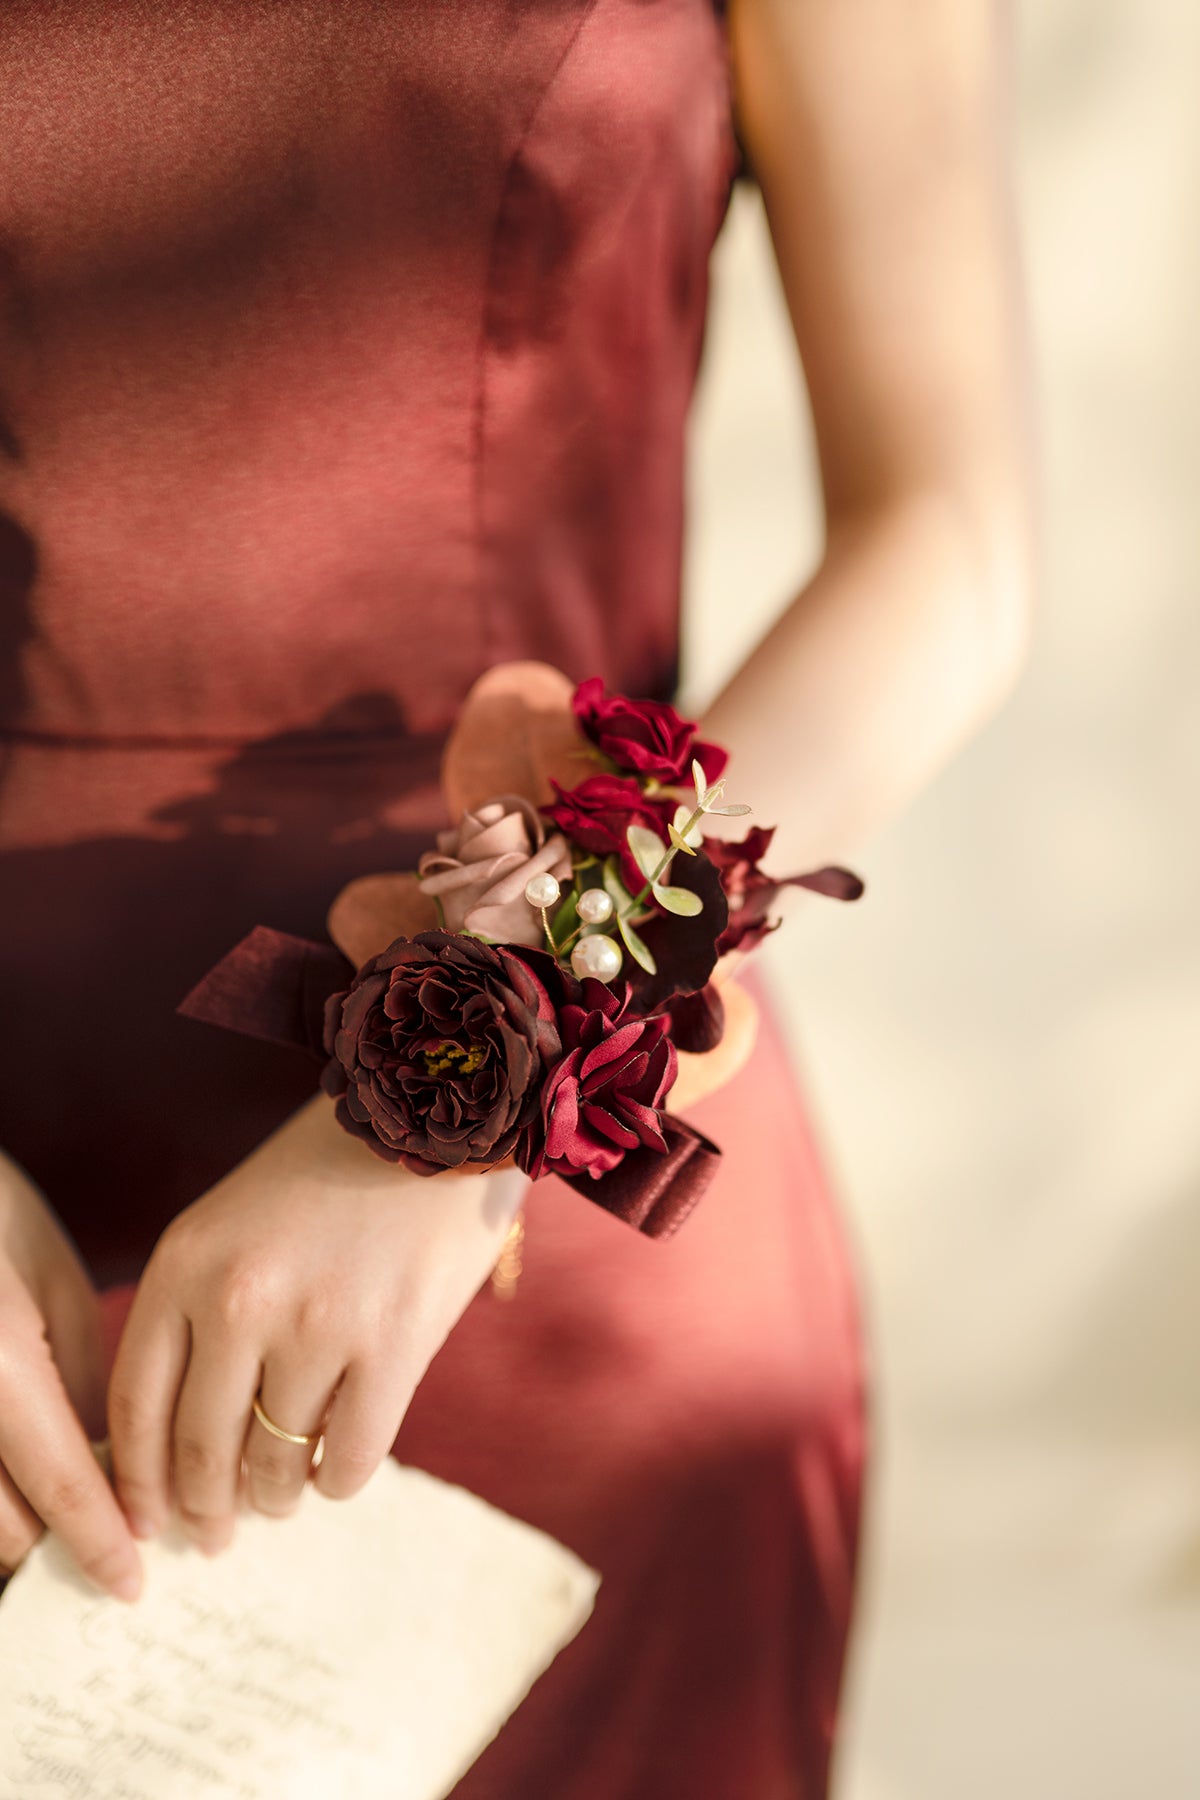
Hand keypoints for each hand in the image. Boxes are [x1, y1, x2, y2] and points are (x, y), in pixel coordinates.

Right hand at [0, 1151, 142, 1599]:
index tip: (132, 1582)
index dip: (98, 1542)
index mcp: (3, 1367)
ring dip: (13, 1529)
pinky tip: (19, 1482)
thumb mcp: (51, 1281)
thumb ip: (79, 1373)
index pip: (60, 1485)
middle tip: (114, 1542)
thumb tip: (107, 1454)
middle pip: (4, 1526)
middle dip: (57, 1543)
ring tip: (63, 1516)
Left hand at [108, 1094, 523, 1553]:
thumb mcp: (232, 1224)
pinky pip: (349, 1457)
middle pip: (200, 1450)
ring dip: (274, 1496)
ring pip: (274, 1463)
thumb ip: (199, 1312)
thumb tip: (186, 1437)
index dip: (138, 1483)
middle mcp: (240, 1300)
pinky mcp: (393, 1347)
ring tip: (281, 1494)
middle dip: (206, 1509)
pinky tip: (336, 1470)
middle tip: (218, 1532)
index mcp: (186, 1264)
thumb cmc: (329, 1172)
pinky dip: (337, 1480)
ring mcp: (317, 1327)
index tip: (151, 1520)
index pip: (135, 1407)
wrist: (432, 1117)